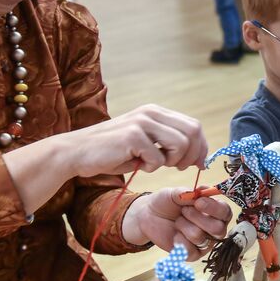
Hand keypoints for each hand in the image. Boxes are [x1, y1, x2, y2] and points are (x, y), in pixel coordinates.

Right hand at [63, 104, 208, 178]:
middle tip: (177, 167)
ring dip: (170, 162)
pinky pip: (158, 159)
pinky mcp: (133, 135)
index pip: (193, 125)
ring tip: (151, 164)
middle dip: (192, 155)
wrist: (77, 153)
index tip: (199, 164)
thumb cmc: (112, 153)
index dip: (201, 146)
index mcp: (156, 112)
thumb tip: (198, 158)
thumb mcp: (145, 145)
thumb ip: (167, 145)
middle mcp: (151, 113)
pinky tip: (134, 164)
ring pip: (180, 144)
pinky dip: (150, 168)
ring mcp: (142, 122)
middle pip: (193, 132)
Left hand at [121, 187, 231, 253]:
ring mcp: (204, 242)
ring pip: (200, 237)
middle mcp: (214, 228)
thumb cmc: (166, 202)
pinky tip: (175, 234)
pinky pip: (190, 250)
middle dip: (198, 218)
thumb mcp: (175, 193)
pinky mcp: (192, 254)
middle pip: (218, 229)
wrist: (149, 215)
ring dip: (184, 226)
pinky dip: (179, 240)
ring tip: (177, 221)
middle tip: (184, 211)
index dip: (214, 208)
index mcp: (215, 211)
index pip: (225, 212)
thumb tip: (200, 193)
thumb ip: (188, 193)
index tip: (198, 202)